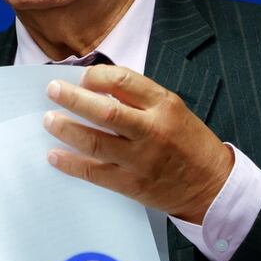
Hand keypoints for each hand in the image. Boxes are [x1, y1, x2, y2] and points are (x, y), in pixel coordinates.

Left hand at [43, 64, 233, 222]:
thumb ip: (138, 97)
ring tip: (49, 121)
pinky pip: (94, 172)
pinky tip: (55, 155)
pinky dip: (71, 163)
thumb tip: (95, 86)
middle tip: (52, 91)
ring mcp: (141, 159)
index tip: (82, 78)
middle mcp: (152, 130)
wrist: (212, 184)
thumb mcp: (172, 108)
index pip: (123, 80)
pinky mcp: (132, 184)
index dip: (96, 76)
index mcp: (164, 104)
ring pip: (95, 141)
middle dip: (72, 99)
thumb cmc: (188, 141)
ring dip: (66, 129)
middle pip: (104, 111)